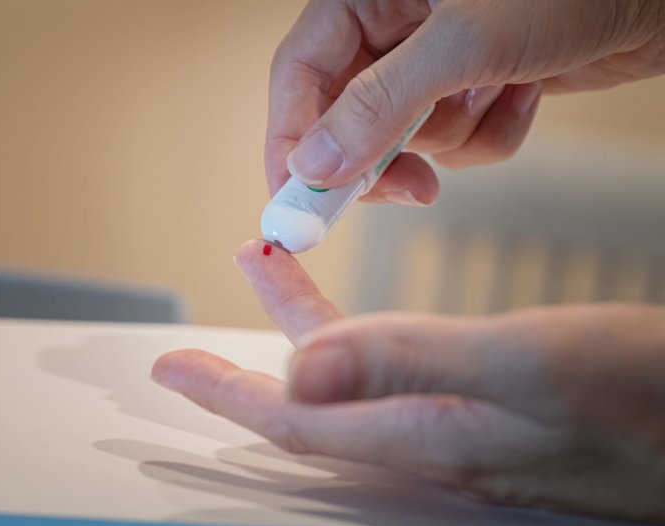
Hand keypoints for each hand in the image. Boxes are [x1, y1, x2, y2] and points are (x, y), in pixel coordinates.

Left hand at [153, 240, 664, 523]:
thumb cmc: (636, 402)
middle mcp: (423, 435)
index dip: (225, 395)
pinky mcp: (472, 399)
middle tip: (191, 344)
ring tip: (265, 265)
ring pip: (343, 376)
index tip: (171, 369)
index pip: (292, 421)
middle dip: (240, 369)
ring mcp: (447, 420)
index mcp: (421, 434)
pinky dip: (351, 326)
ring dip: (295, 324)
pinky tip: (349, 306)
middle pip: (304, 404)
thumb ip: (409, 365)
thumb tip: (300, 373)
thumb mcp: (522, 368)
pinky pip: (386, 362)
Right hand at [266, 0, 664, 200]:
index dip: (291, 144)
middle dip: (384, 156)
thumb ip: (382, 102)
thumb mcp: (466, 40)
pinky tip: (526, 92)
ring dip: (455, 135)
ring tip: (500, 93)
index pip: (299, 76)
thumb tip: (316, 164)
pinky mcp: (469, 90)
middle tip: (411, 189)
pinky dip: (491, 135)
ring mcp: (430, 63)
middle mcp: (390, 28)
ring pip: (406, 139)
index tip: (297, 206)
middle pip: (344, 118)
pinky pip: (456, 142)